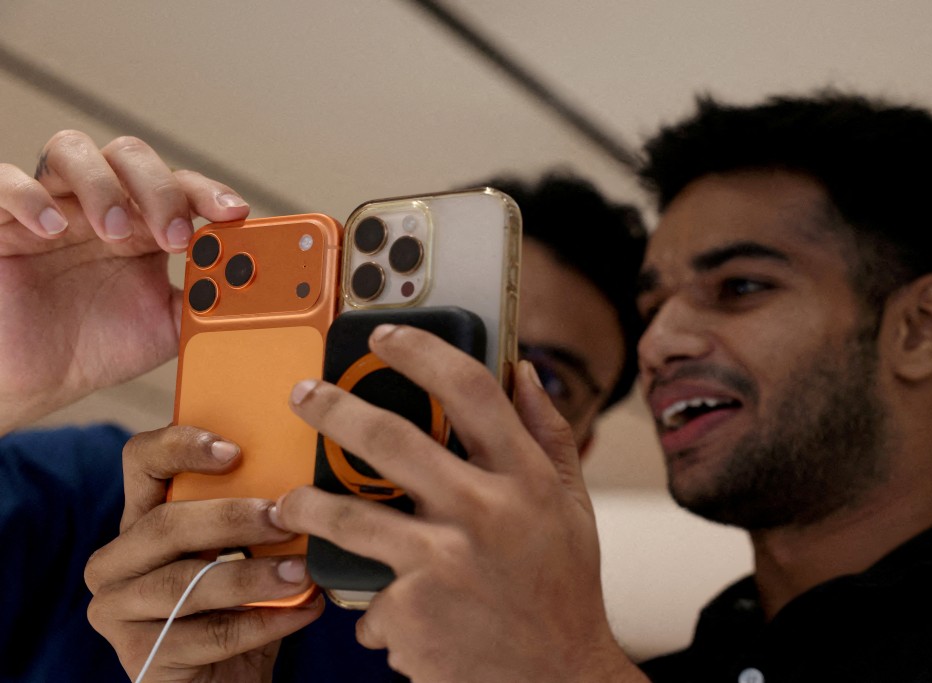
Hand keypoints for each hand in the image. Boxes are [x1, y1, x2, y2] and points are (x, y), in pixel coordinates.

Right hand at [0, 131, 249, 432]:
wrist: (31, 381)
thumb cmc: (94, 347)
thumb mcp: (165, 328)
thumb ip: (210, 304)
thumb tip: (259, 290)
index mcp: (142, 224)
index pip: (180, 186)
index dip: (208, 193)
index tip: (234, 214)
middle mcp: (98, 206)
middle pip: (132, 157)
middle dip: (160, 189)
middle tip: (174, 236)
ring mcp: (49, 207)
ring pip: (71, 150)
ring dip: (103, 185)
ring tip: (114, 231)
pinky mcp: (0, 221)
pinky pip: (4, 181)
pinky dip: (30, 195)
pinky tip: (52, 228)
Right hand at [85, 426, 322, 681]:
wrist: (233, 678)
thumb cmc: (245, 602)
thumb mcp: (249, 550)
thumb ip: (259, 513)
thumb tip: (310, 479)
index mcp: (142, 519)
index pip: (142, 463)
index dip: (180, 446)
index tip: (234, 450)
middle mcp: (116, 561)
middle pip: (165, 524)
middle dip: (231, 518)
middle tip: (285, 517)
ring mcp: (118, 611)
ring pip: (185, 583)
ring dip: (252, 576)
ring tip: (302, 573)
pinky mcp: (141, 657)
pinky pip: (209, 634)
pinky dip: (265, 621)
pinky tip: (305, 609)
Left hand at [272, 325, 645, 682]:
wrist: (557, 679)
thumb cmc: (564, 589)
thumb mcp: (574, 506)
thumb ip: (549, 433)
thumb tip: (521, 370)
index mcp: (527, 479)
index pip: (471, 390)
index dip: (422, 351)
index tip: (386, 337)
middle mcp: (485, 512)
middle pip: (388, 438)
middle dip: (332, 408)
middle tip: (303, 397)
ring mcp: (442, 564)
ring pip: (345, 516)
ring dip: (305, 504)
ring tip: (290, 504)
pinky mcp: (410, 614)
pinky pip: (367, 594)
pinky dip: (375, 600)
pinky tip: (396, 612)